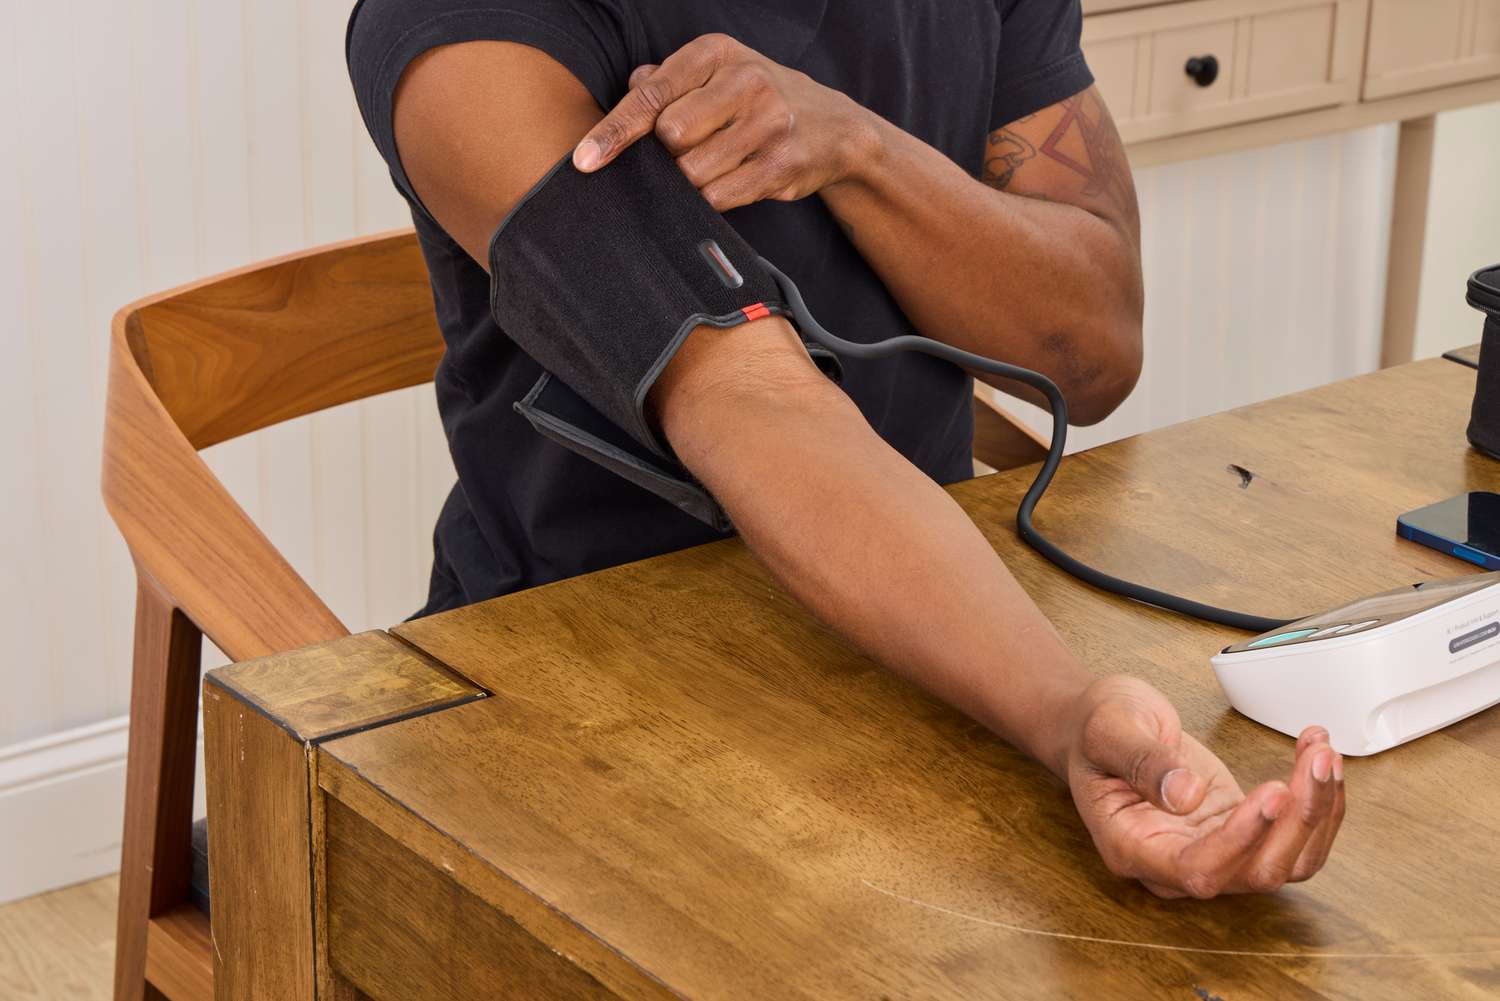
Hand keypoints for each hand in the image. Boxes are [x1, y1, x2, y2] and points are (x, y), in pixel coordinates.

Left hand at [573, 33, 879, 210]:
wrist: (832, 127)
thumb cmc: (755, 100)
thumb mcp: (714, 74)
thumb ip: (667, 81)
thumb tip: (628, 91)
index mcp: (718, 53)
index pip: (652, 94)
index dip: (615, 131)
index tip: (584, 161)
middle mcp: (746, 81)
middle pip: (670, 137)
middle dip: (668, 155)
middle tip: (688, 153)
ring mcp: (768, 124)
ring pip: (693, 171)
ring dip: (689, 181)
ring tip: (712, 167)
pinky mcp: (781, 165)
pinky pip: (720, 196)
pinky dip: (711, 199)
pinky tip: (727, 184)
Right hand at [1065, 675, 1344, 897]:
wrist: (1103, 725)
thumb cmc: (1097, 729)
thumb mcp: (1109, 731)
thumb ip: (1142, 763)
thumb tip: (1184, 796)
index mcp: (1133, 848)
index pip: (1198, 870)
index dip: (1241, 841)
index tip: (1273, 792)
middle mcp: (1175, 862)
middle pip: (1255, 872)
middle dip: (1297, 821)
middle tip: (1317, 759)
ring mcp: (1212, 849)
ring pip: (1286, 862)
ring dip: (1318, 813)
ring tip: (1323, 753)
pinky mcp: (1239, 829)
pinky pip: (1290, 836)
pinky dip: (1318, 803)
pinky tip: (1316, 757)